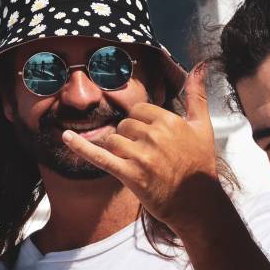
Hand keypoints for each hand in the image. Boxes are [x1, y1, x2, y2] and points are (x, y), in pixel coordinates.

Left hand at [60, 65, 221, 232]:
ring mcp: (142, 156)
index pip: (139, 110)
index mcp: (169, 121)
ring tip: (139, 165)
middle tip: (149, 156)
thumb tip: (199, 66)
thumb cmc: (200, 165)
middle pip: (124, 125)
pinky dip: (81, 147)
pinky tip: (66, 137)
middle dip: (130, 138)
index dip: (141, 124)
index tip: (152, 138)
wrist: (197, 203)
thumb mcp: (203, 127)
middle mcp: (155, 135)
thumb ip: (196, 95)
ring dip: (120, 151)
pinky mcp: (131, 175)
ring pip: (113, 140)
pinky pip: (100, 157)